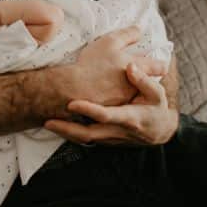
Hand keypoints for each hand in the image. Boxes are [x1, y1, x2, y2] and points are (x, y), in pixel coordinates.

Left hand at [46, 62, 177, 145]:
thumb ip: (144, 81)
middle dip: (67, 129)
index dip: (89, 110)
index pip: (106, 116)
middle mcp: (116, 131)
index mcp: (129, 118)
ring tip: (46, 123)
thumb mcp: (157, 95)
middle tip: (48, 121)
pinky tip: (56, 124)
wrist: (160, 132)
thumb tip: (130, 67)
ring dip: (64, 132)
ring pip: (83, 139)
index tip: (72, 104)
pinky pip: (84, 139)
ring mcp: (109, 138)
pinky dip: (69, 133)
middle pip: (88, 134)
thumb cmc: (156, 110)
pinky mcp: (104, 139)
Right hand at [58, 26, 165, 108]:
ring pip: (131, 92)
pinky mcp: (114, 109)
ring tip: (110, 83)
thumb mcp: (109, 42)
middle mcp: (136, 85)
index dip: (160, 65)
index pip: (160, 67)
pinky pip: (117, 101)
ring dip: (125, 88)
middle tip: (131, 73)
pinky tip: (101, 92)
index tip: (155, 64)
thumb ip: (127, 35)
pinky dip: (112, 96)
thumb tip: (140, 29)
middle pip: (146, 81)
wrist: (74, 89)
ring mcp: (125, 98)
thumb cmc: (92, 63)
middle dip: (142, 77)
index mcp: (138, 67)